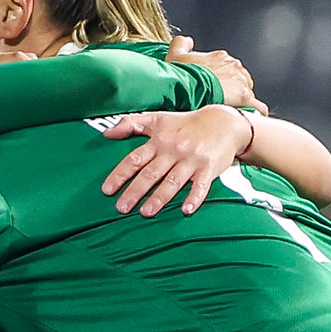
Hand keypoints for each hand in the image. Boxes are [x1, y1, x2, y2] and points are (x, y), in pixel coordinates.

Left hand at [101, 106, 250, 216]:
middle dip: (135, 191)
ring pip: (173, 181)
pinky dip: (195, 198)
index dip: (120, 174)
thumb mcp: (158, 119)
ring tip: (146, 212)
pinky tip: (186, 210)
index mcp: (159, 140)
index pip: (135, 159)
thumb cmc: (186, 123)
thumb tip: (106, 133)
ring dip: (159, 198)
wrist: (224, 121)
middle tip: (122, 208)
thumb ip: (131, 124)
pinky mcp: (209, 167)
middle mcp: (174, 150)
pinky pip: (201, 185)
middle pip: (151, 173)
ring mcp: (192, 160)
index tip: (107, 190)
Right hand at [170, 40, 265, 112]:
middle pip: (238, 80)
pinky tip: (247, 119)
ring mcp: (241, 81)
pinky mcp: (245, 97)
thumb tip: (187, 41)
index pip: (226, 67)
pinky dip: (254, 113)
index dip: (220, 79)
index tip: (213, 88)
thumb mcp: (175, 55)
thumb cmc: (182, 74)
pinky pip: (257, 107)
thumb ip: (181, 44)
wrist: (189, 86)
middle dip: (231, 91)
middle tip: (219, 102)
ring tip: (229, 112)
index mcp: (220, 58)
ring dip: (240, 102)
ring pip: (247, 93)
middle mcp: (234, 67)